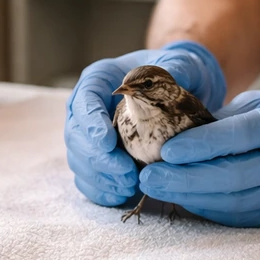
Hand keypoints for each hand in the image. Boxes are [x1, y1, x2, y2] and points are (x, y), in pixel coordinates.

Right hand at [66, 41, 226, 206]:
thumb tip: (174, 76)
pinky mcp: (97, 157)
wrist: (180, 94)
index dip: (90, 122)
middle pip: (75, 133)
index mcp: (101, 79)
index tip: (107, 142)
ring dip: (99, 177)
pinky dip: (100, 190)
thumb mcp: (184, 64)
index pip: (84, 98)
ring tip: (130, 186)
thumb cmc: (178, 74)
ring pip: (78, 158)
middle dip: (97, 158)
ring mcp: (89, 134)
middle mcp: (88, 107)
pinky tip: (121, 196)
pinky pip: (87, 177)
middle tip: (127, 173)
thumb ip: (179, 67)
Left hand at [139, 86, 259, 226]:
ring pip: (237, 203)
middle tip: (148, 178)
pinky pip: (244, 217)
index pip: (241, 136)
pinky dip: (210, 210)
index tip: (166, 150)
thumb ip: (225, 118)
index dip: (202, 145)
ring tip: (158, 190)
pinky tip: (184, 201)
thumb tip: (172, 131)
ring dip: (192, 198)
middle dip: (185, 179)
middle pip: (235, 176)